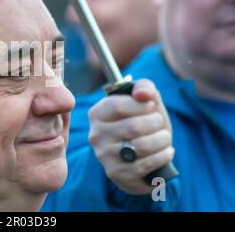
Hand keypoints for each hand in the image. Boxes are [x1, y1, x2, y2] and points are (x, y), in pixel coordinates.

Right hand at [88, 79, 174, 194]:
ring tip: (165, 138)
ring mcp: (104, 156)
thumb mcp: (142, 102)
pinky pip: (146, 164)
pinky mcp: (117, 173)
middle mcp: (95, 135)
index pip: (119, 106)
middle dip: (156, 122)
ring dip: (163, 140)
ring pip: (142, 146)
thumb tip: (144, 94)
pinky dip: (163, 156)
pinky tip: (166, 151)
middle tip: (159, 123)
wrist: (138, 155)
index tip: (151, 106)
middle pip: (134, 126)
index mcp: (97, 114)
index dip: (143, 105)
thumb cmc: (141, 122)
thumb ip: (144, 88)